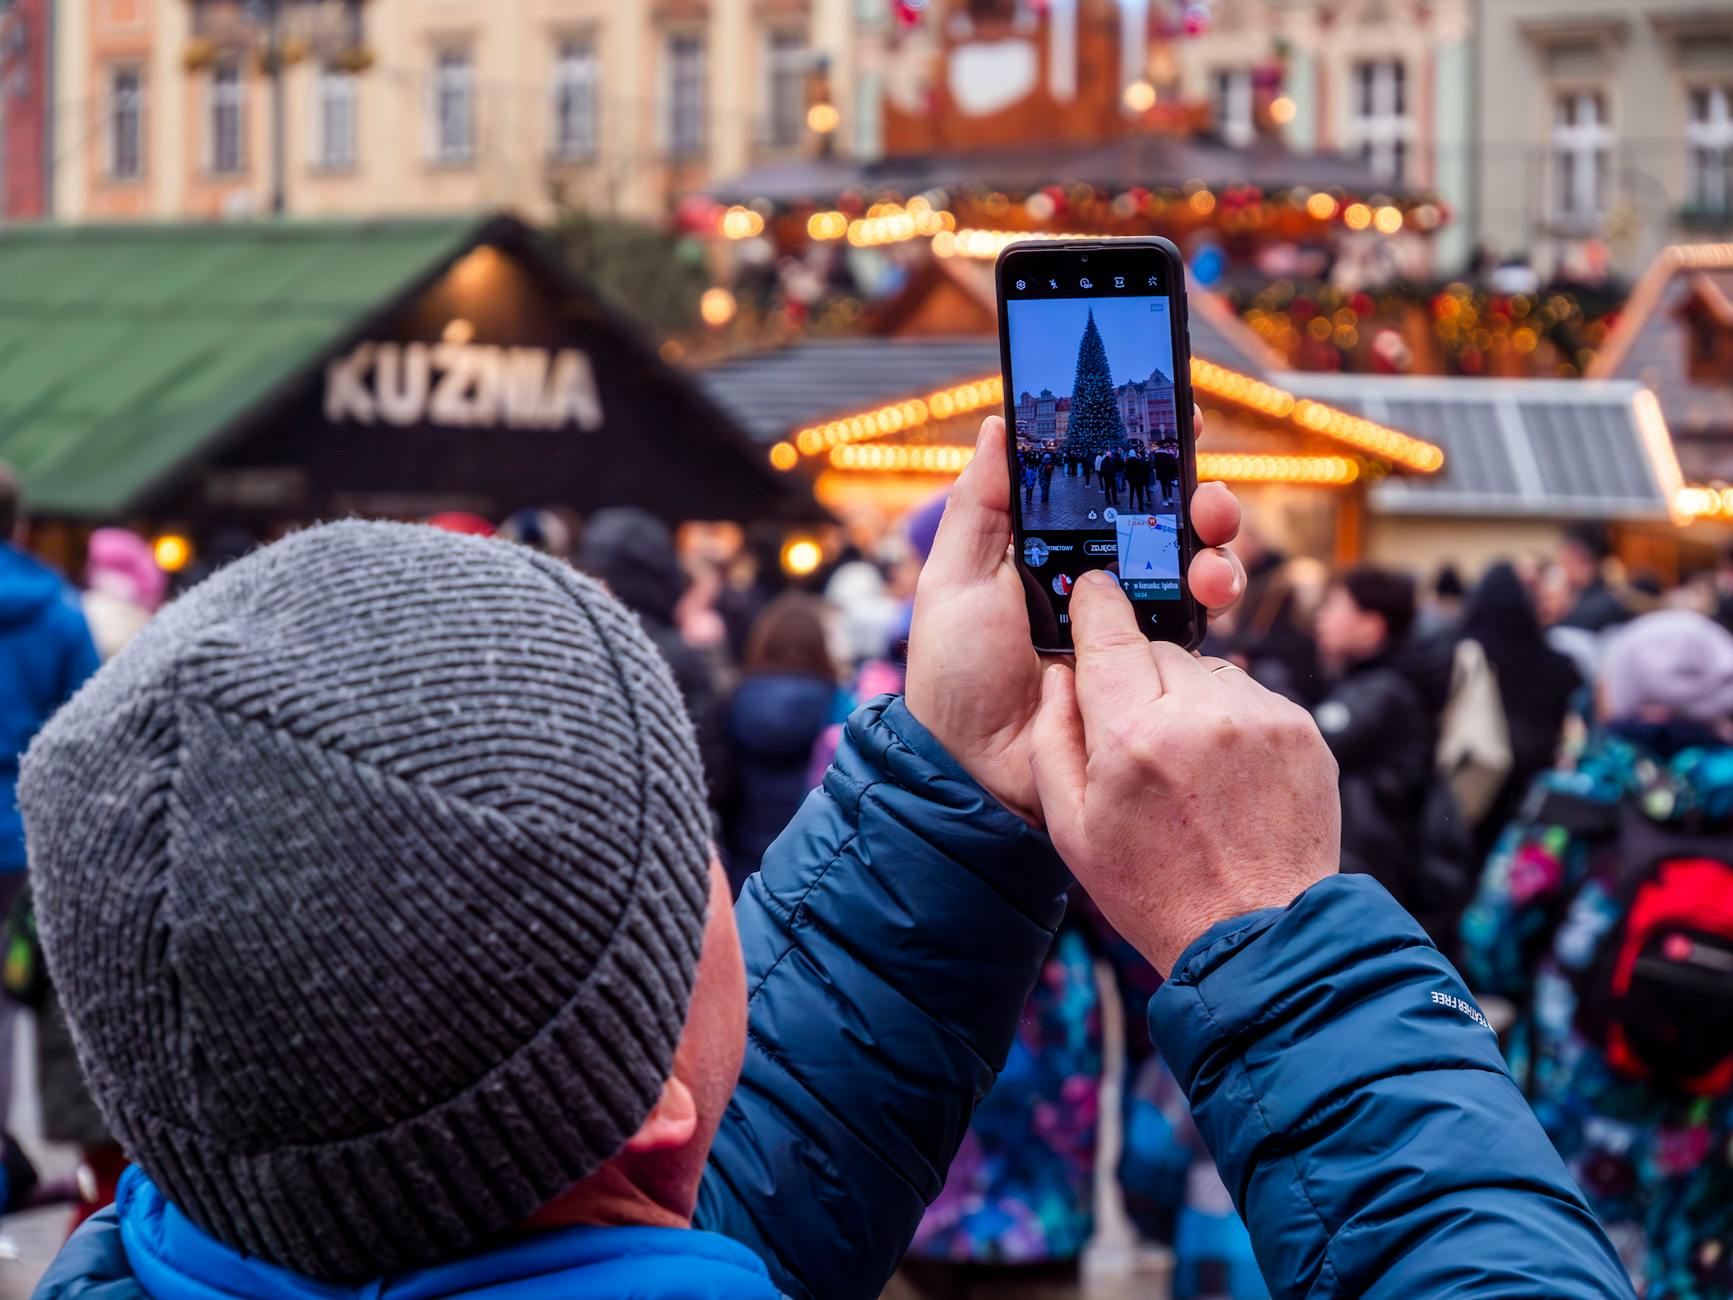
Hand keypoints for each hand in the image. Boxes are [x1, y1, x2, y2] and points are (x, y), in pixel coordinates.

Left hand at [905, 414, 1244, 824]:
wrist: (975, 770)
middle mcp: (1099, 579)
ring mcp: (1130, 623)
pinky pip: (1198, 625)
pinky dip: (1214, 599)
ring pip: (1194, 565)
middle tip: (1203, 496)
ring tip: (1207, 555)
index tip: (1175, 416)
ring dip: (1214, 546)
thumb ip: (979, 505)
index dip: (1145, 448)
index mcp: (1051, 547)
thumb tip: (1000, 423)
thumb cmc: (953, 676)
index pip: (1107, 483)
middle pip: (1166, 519)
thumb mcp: (952, 581)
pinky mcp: (1152, 667)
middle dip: (1197, 494)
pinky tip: (1206, 597)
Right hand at [1029, 571, 1339, 973]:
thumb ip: (1052, 737)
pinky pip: (1248, 696)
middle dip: (1138, 677)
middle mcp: (1201, 713)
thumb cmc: (1153, 888)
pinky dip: (1230, 720)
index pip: (1109, 626)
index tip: (1090, 592)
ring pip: (1204, 669)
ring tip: (1186, 766)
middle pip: (1155, 647)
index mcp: (1133, 735)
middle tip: (1135, 736)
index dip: (1094, 603)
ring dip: (1187, 697)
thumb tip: (1057, 673)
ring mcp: (1260, 718)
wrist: (1257, 936)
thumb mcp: (1071, 826)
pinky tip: (1224, 775)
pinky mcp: (1301, 730)